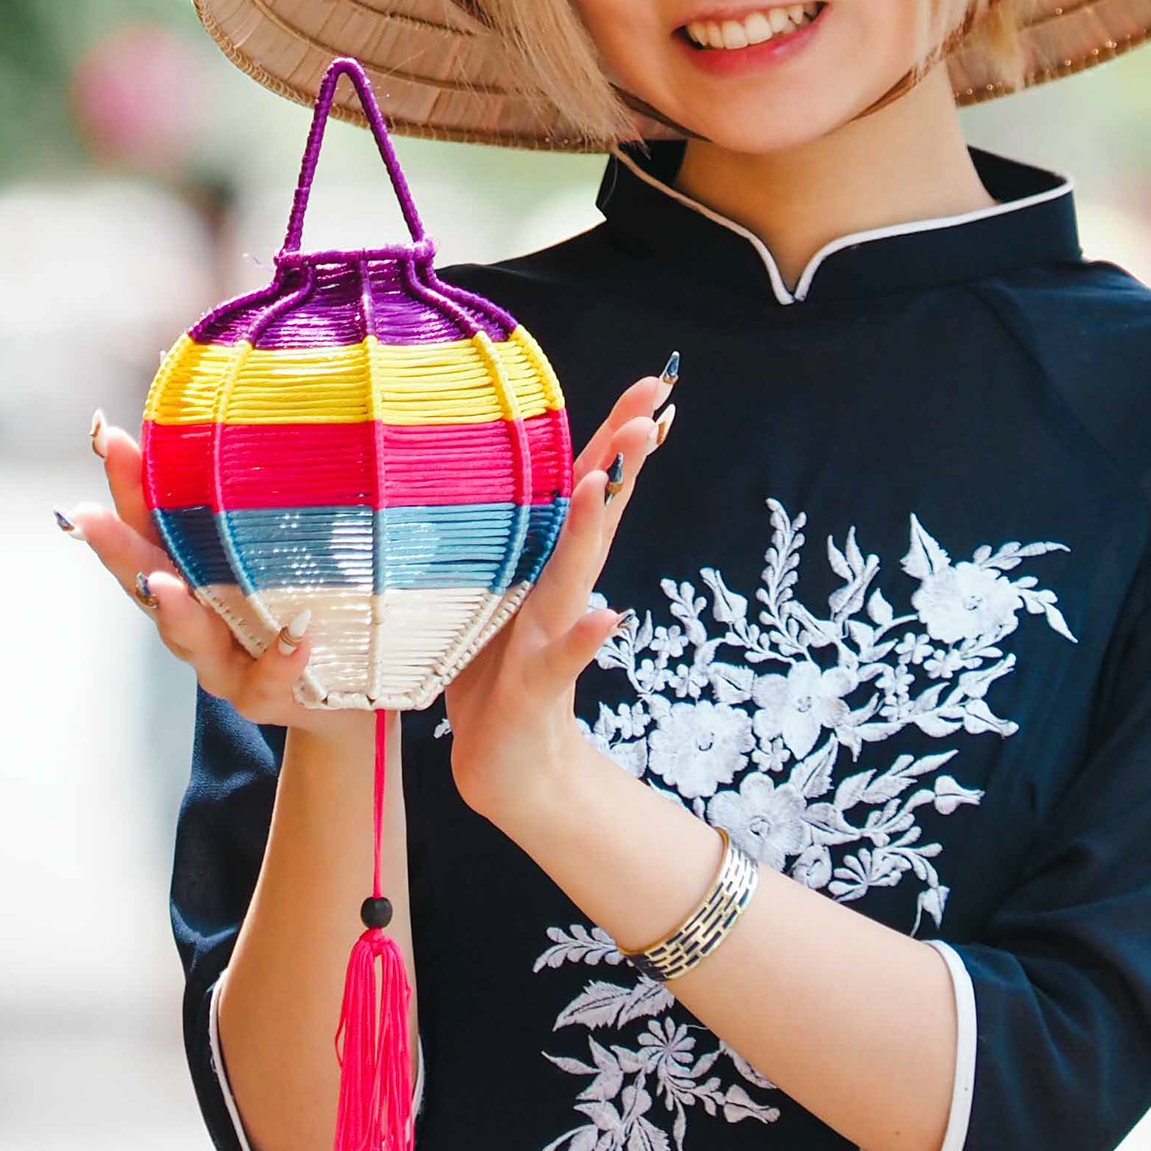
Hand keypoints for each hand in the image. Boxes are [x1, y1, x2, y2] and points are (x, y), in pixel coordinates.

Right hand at [67, 408, 355, 735]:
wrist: (357, 692)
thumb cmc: (314, 602)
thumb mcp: (287, 544)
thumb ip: (264, 489)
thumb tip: (254, 382)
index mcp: (193, 572)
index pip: (150, 520)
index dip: (127, 481)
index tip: (109, 435)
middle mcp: (196, 617)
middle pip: (145, 578)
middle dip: (115, 546)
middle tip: (86, 516)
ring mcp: (227, 662)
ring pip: (190, 639)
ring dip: (174, 611)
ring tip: (164, 585)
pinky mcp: (270, 695)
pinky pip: (270, 679)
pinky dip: (280, 657)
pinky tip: (295, 633)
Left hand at [443, 369, 676, 833]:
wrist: (507, 767)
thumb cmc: (495, 671)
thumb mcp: (493, 591)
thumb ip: (511, 537)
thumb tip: (498, 468)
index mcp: (547, 564)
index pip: (586, 487)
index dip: (616, 436)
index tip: (657, 384)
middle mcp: (561, 593)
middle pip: (595, 515)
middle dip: (621, 460)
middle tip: (654, 407)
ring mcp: (554, 639)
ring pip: (573, 573)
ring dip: (591, 527)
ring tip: (606, 481)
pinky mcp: (536, 688)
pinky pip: (560, 660)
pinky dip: (585, 639)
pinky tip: (610, 615)